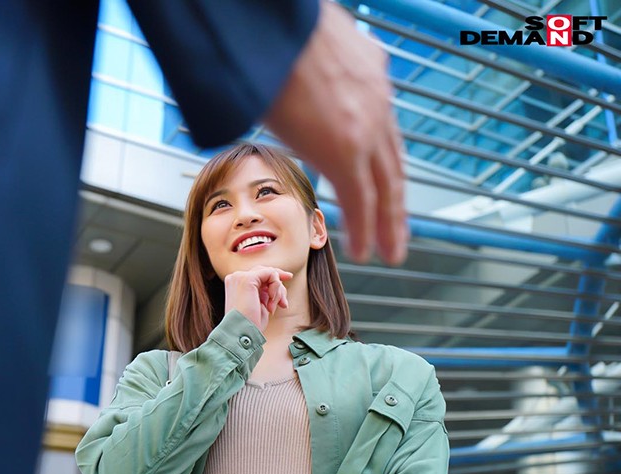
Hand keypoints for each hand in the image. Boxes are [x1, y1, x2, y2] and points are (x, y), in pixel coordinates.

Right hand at [224, 266, 291, 330]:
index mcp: (237, 285)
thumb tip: (281, 280)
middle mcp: (236, 278)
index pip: (260, 276)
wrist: (241, 333)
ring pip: (270, 273)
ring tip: (272, 308)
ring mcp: (240, 277)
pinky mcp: (247, 279)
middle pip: (266, 272)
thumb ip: (265, 291)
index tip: (283, 301)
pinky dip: (276, 287)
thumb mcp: (260, 304)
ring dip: (278, 291)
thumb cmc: (250, 324)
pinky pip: (271, 274)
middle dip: (279, 287)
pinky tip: (271, 301)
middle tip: (283, 304)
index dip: (275, 285)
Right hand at [264, 1, 406, 264]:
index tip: (384, 185)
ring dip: (390, 224)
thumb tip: (285, 81)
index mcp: (369, 73)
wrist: (270, 19)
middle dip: (398, 202)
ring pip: (387, 187)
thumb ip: (309, 71)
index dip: (384, 163)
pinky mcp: (346, 147)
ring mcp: (366, 124)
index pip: (383, 130)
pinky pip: (363, 200)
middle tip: (401, 234)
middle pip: (394, 164)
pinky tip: (368, 253)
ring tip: (392, 252)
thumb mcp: (305, 46)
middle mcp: (377, 100)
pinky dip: (367, 229)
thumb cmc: (275, 26)